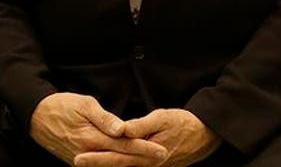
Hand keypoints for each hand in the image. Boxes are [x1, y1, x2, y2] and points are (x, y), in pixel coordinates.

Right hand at [29, 92, 167, 164]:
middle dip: (143, 159)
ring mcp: (81, 159)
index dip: (144, 148)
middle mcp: (88, 153)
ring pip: (110, 165)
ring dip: (130, 164)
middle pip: (121, 159)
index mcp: (92, 138)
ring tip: (150, 161)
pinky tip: (127, 162)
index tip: (161, 150)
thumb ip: (105, 119)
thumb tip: (122, 129)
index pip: (124, 145)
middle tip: (164, 156)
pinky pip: (99, 165)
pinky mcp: (76, 161)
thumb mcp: (85, 105)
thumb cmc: (62, 106)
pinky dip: (114, 164)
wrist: (36, 117)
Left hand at [75, 109, 219, 166]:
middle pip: (118, 165)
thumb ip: (141, 125)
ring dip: (108, 166)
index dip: (98, 157)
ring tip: (88, 163)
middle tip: (76, 161)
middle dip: (97, 163)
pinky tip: (112, 162)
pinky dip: (122, 165)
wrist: (205, 135)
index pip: (117, 156)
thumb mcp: (163, 118)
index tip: (80, 156)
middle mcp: (148, 165)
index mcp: (147, 154)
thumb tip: (122, 129)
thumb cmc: (183, 123)